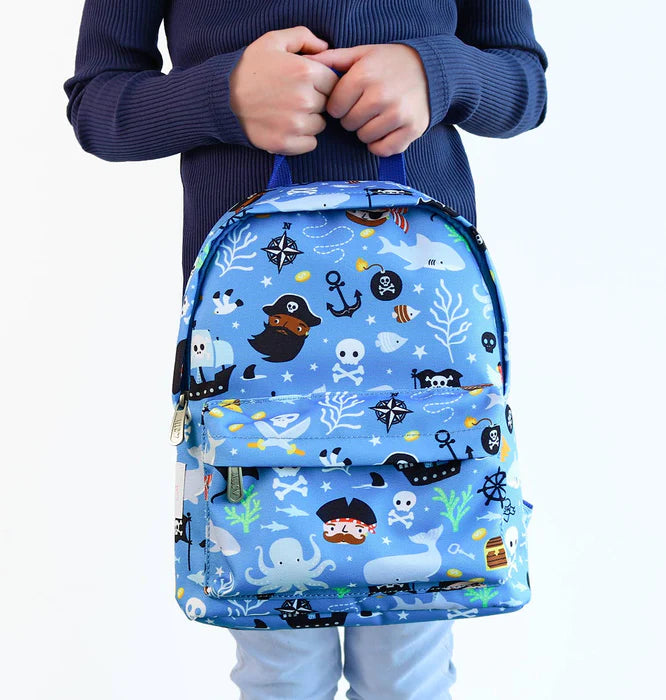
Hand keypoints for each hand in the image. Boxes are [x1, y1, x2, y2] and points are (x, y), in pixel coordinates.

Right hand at [229, 27, 339, 154]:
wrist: (221, 99)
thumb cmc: (248, 68)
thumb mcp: (273, 41)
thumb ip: (303, 37)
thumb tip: (326, 47)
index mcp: (306, 72)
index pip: (333, 82)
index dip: (321, 82)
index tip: (306, 83)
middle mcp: (305, 99)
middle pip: (327, 104)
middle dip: (315, 100)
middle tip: (293, 97)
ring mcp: (296, 124)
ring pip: (320, 125)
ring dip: (309, 120)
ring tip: (288, 112)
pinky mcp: (287, 143)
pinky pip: (310, 144)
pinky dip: (302, 139)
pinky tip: (286, 127)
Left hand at [303, 43, 429, 156]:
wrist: (430, 69)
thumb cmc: (390, 63)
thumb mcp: (362, 54)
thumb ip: (334, 60)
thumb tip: (308, 63)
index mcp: (364, 76)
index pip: (334, 107)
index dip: (339, 105)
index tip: (349, 100)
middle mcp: (381, 95)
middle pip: (349, 124)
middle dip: (353, 118)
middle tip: (365, 108)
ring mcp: (398, 114)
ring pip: (365, 138)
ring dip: (366, 131)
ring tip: (376, 117)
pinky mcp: (411, 129)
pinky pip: (383, 150)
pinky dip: (380, 144)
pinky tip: (384, 131)